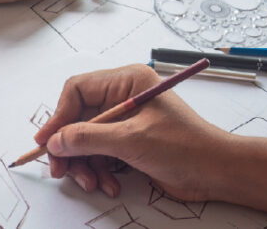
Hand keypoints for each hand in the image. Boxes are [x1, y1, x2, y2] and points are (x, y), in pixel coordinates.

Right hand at [33, 64, 231, 200]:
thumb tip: (54, 142)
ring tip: (92, 183)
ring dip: (85, 164)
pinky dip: (99, 170)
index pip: (77, 90)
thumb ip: (88, 139)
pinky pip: (99, 153)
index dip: (59, 116)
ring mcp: (125, 121)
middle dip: (70, 147)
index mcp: (126, 82)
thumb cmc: (185, 147)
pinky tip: (109, 183)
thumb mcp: (131, 140)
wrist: (218, 173)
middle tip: (60, 170)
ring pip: (85, 140)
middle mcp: (122, 97)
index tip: (47, 141)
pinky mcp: (128, 142)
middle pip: (77, 118)